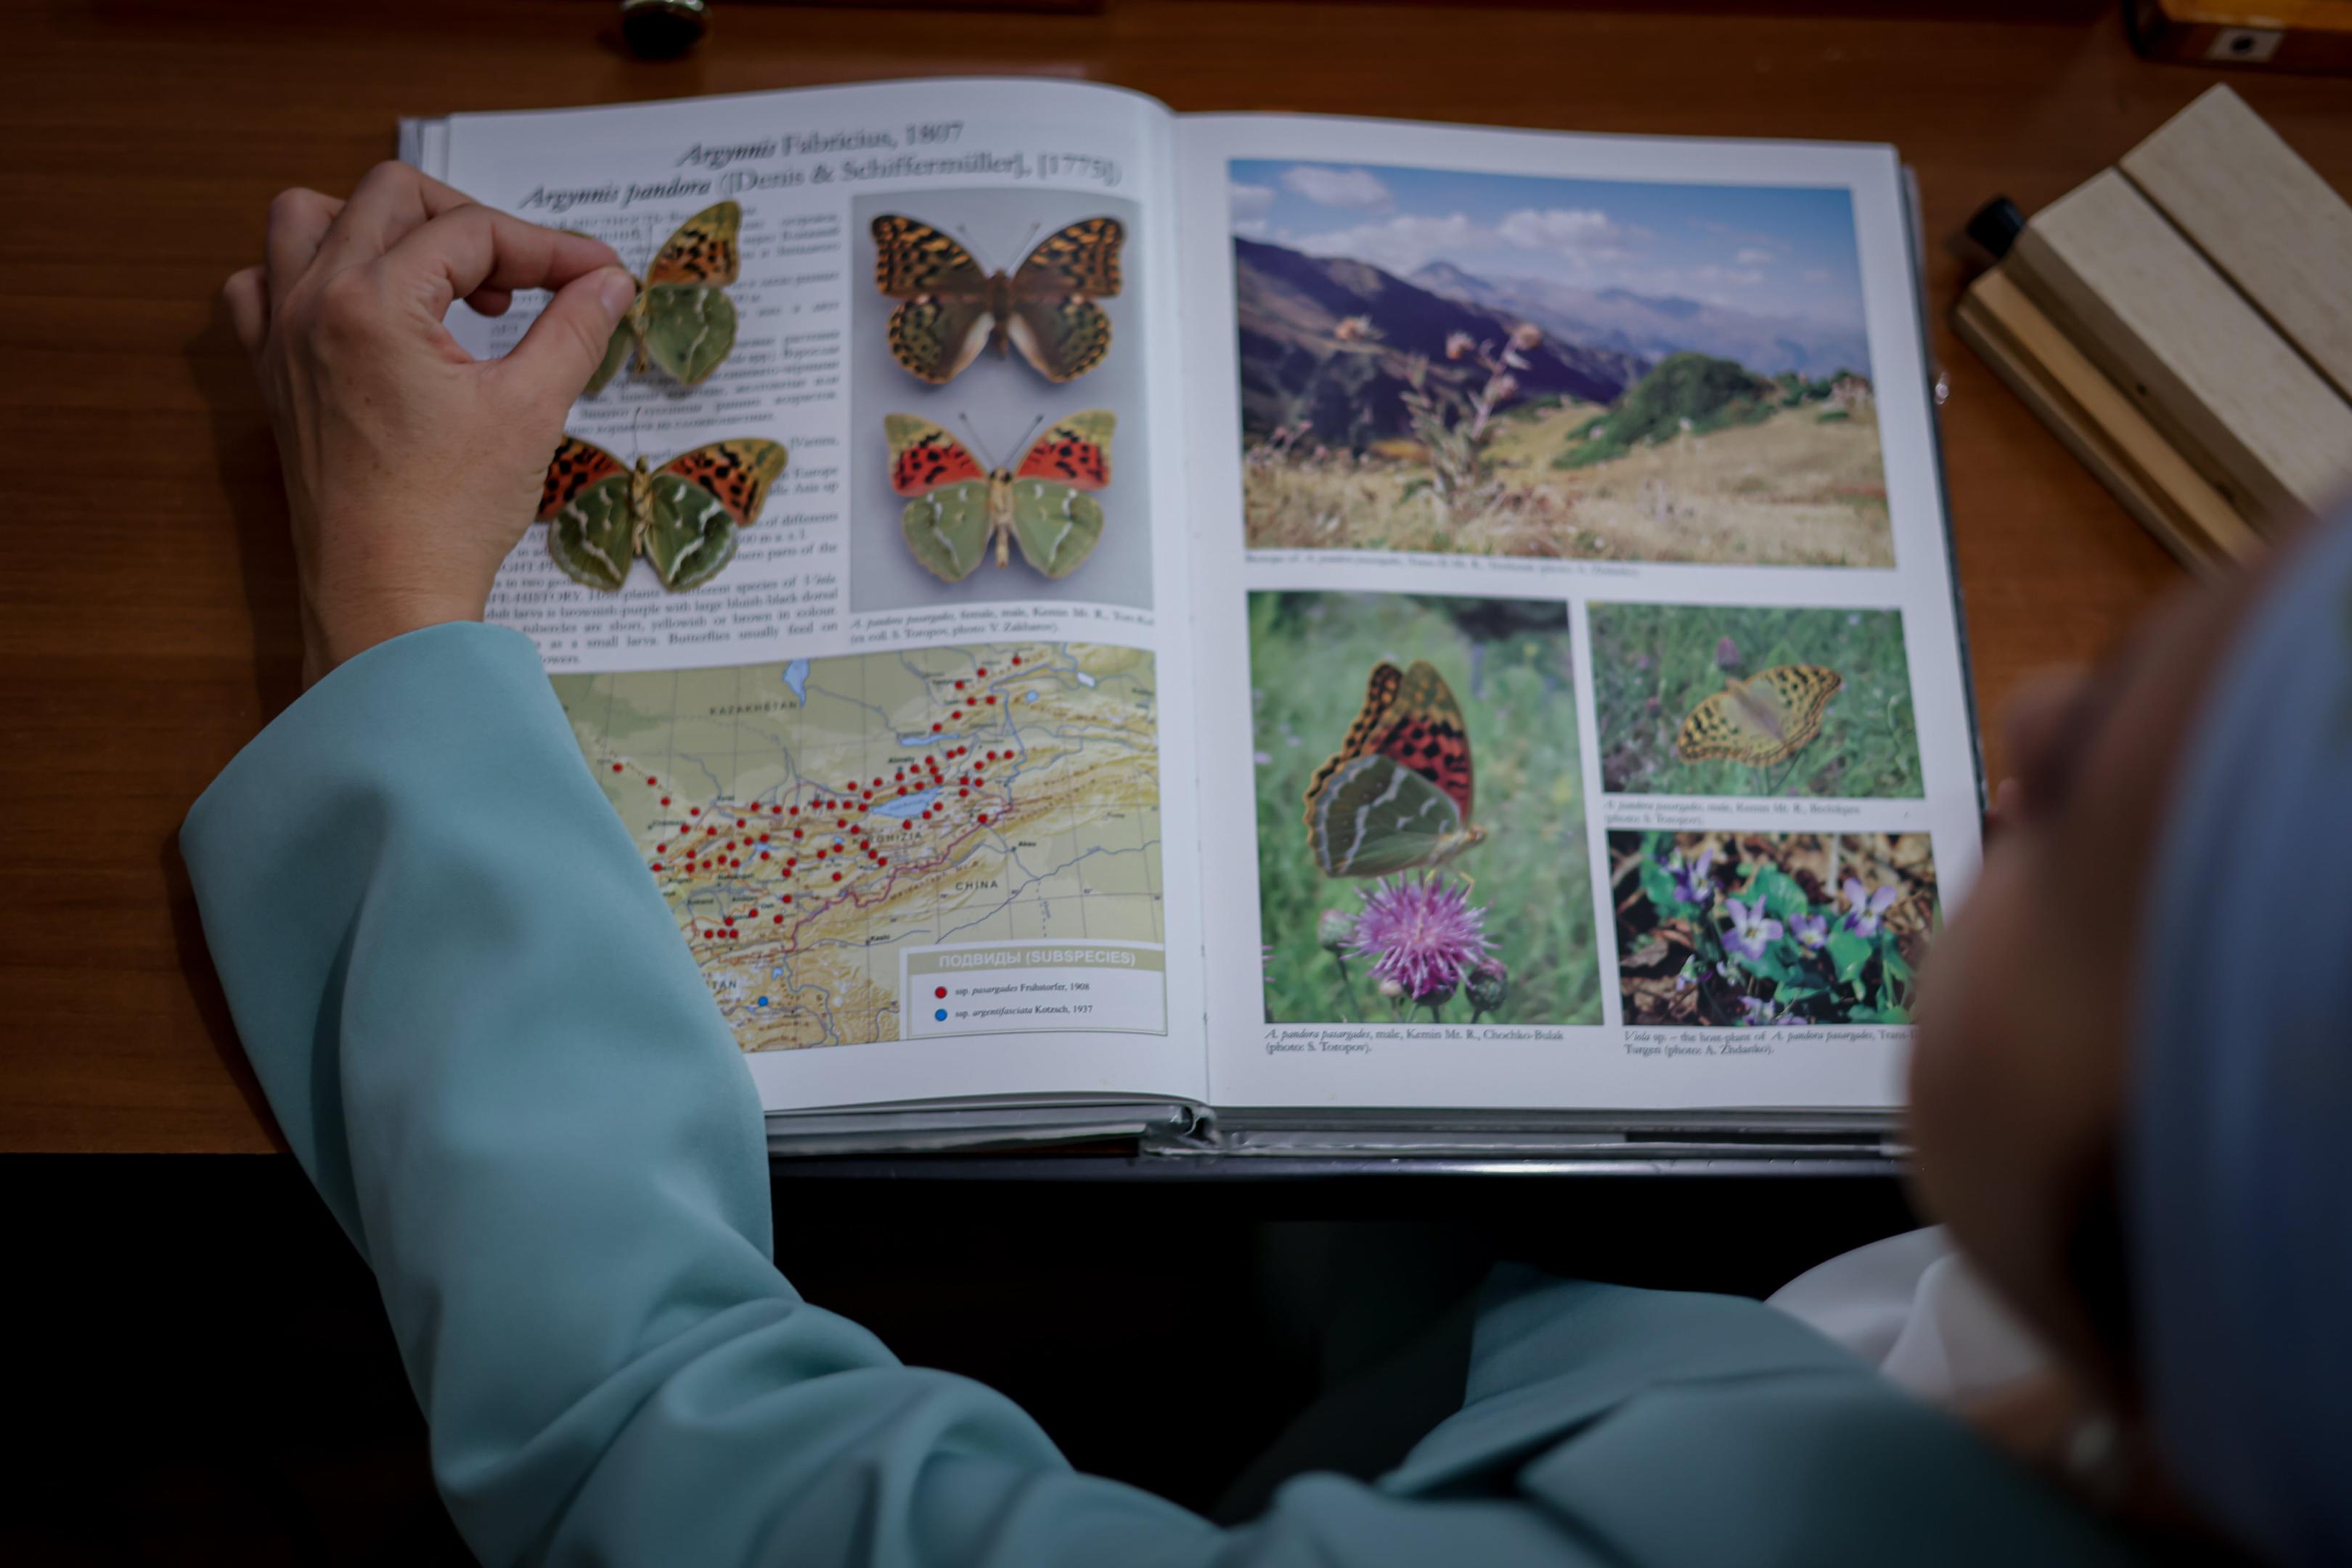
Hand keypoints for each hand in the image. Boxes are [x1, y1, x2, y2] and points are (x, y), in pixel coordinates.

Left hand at [224, 162, 634, 684]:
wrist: (387, 600)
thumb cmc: (450, 517)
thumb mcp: (531, 410)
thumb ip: (574, 329)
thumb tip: (609, 281)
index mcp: (374, 303)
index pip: (472, 233)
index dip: (549, 247)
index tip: (598, 276)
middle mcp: (313, 304)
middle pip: (390, 197)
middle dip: (469, 223)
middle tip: (525, 279)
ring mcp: (282, 338)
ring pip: (307, 220)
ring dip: (378, 227)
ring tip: (439, 279)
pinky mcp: (273, 377)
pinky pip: (261, 286)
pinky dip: (307, 276)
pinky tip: (362, 311)